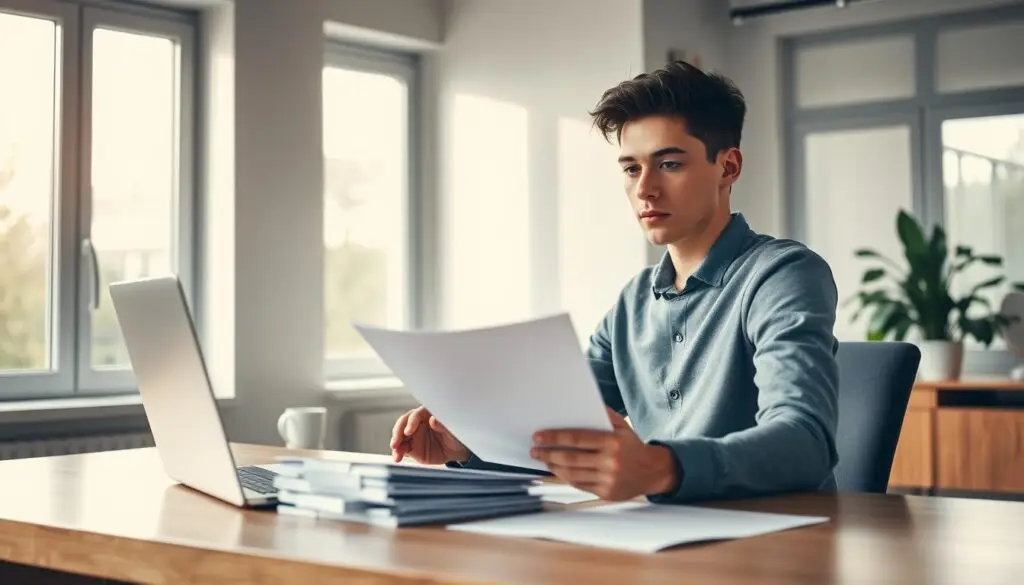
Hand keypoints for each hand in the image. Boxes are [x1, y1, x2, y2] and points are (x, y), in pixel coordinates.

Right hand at [389, 406, 469, 464]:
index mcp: (427, 414)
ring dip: (396, 444)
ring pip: (400, 437)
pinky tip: (397, 458)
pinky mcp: (412, 447)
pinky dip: (398, 453)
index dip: (411, 422)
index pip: (416, 415)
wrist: (456, 449)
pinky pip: (402, 449)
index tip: (408, 431)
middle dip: (398, 432)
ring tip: (396, 454)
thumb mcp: (453, 430)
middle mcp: (417, 423)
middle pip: (403, 424)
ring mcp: (413, 435)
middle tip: (396, 443)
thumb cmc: (456, 435)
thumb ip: (442, 425)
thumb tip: (433, 420)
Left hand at [530, 407, 679, 500]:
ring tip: (543, 459)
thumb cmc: (632, 445)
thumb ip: (603, 415)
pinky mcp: (606, 493)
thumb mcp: (623, 425)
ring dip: (553, 466)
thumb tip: (580, 404)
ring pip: (572, 473)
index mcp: (612, 442)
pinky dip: (565, 477)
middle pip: (571, 458)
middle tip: (534, 450)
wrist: (653, 472)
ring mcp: (608, 479)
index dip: (554, 438)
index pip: (576, 439)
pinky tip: (557, 470)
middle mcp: (610, 461)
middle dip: (548, 453)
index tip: (538, 436)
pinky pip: (580, 485)